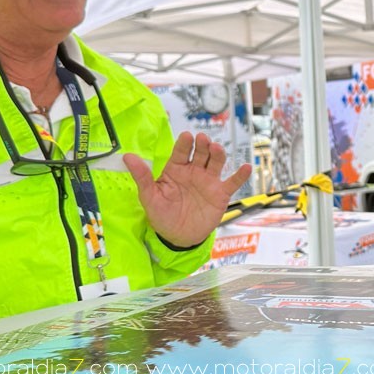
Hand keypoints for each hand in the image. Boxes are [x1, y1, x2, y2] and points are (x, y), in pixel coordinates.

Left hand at [124, 132, 251, 247]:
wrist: (178, 237)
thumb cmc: (162, 215)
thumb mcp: (149, 196)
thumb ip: (142, 176)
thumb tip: (127, 156)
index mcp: (177, 169)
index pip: (181, 152)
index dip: (185, 144)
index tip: (187, 137)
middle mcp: (194, 171)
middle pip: (201, 153)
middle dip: (203, 145)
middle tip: (203, 140)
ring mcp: (209, 182)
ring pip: (216, 163)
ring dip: (218, 155)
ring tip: (217, 149)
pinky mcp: (221, 194)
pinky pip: (232, 183)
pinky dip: (240, 176)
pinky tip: (247, 167)